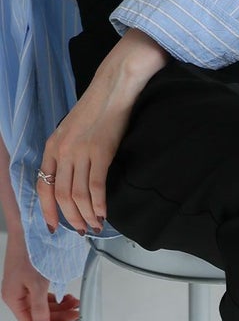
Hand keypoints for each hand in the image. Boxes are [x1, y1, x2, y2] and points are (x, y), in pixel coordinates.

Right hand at [1, 232, 79, 320]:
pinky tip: (67, 296)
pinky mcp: (30, 282)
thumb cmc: (28, 254)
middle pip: (40, 317)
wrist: (28, 232)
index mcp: (14, 299)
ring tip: (75, 303)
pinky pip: (44, 297)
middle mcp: (17, 296)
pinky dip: (58, 299)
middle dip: (60, 316)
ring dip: (61, 307)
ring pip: (44, 307)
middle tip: (76, 313)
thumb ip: (40, 309)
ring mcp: (23, 289)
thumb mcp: (37, 285)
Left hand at [36, 27, 170, 235]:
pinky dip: (99, 204)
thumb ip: (70, 154)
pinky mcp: (100, 152)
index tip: (54, 227)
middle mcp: (62, 151)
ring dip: (86, 215)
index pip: (43, 186)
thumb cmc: (98, 110)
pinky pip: (96, 186)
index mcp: (52, 146)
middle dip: (71, 218)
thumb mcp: (74, 132)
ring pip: (77, 194)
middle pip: (60, 195)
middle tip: (82, 231)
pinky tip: (104, 214)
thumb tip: (75, 181)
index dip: (47, 211)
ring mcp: (80, 151)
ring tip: (96, 226)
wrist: (113, 89)